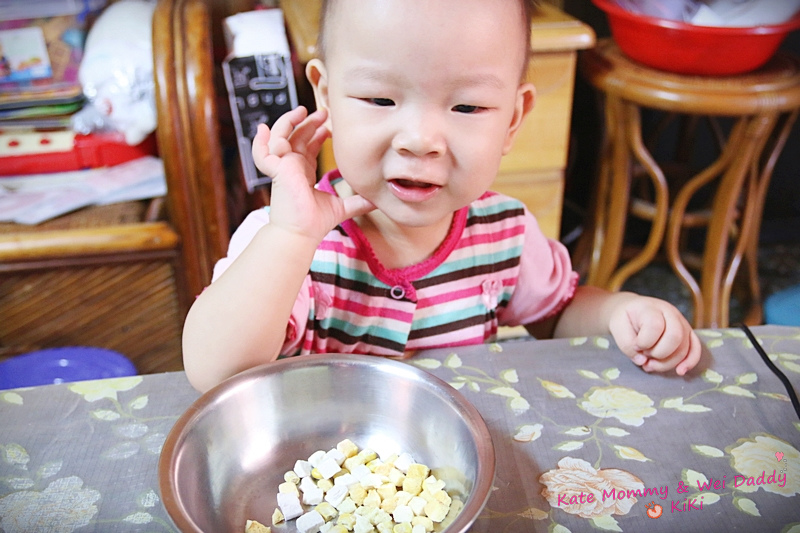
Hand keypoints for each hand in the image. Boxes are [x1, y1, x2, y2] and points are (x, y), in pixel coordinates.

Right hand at [252, 107, 373, 241]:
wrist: (302, 233)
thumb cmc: (316, 222)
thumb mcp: (342, 206)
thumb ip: (359, 201)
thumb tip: (377, 200)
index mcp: (304, 172)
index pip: (308, 146)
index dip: (316, 134)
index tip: (328, 126)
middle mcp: (292, 167)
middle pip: (297, 136)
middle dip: (308, 122)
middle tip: (323, 112)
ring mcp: (282, 167)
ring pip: (280, 137)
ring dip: (288, 122)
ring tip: (302, 110)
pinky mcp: (276, 170)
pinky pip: (262, 153)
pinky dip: (260, 141)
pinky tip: (264, 128)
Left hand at [608, 295, 701, 375]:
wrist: (633, 310)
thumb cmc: (625, 318)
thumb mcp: (617, 326)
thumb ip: (626, 344)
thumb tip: (642, 361)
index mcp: (651, 308)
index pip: (655, 326)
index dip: (644, 342)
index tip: (636, 346)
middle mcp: (670, 313)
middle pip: (675, 337)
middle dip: (658, 354)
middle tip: (645, 356)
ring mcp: (682, 323)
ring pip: (685, 347)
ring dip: (667, 362)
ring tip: (650, 365)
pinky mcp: (687, 333)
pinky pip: (695, 348)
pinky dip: (690, 362)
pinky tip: (680, 372)